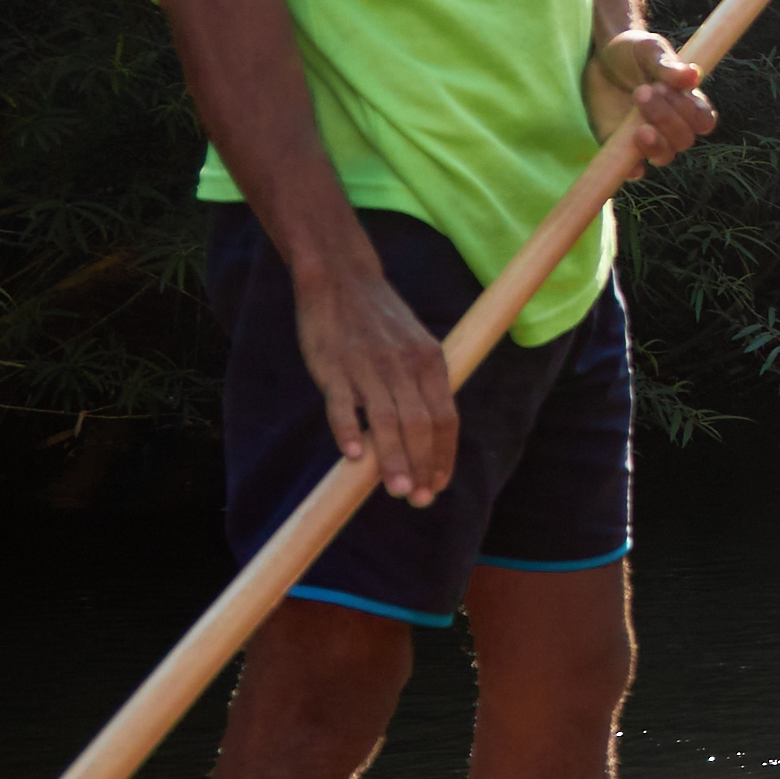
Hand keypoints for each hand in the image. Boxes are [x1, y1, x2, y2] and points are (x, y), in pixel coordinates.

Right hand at [296, 249, 459, 504]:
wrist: (343, 278)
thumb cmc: (381, 321)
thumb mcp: (417, 346)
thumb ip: (423, 386)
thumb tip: (429, 436)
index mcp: (430, 363)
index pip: (445, 418)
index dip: (444, 455)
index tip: (439, 485)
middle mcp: (403, 366)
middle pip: (420, 424)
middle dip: (423, 465)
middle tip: (418, 499)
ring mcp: (368, 367)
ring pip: (386, 420)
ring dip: (394, 459)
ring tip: (397, 491)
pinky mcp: (334, 366)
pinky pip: (342, 403)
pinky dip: (348, 430)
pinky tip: (353, 457)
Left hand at [588, 28, 715, 168]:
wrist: (599, 57)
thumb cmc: (632, 51)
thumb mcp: (648, 49)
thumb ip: (667, 64)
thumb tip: (693, 76)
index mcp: (686, 103)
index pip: (703, 121)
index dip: (691, 112)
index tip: (666, 87)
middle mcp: (671, 125)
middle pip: (684, 140)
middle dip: (667, 120)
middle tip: (642, 91)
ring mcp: (648, 138)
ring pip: (664, 156)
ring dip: (655, 145)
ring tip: (638, 127)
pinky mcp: (621, 148)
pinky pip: (634, 169)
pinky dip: (634, 169)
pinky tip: (629, 160)